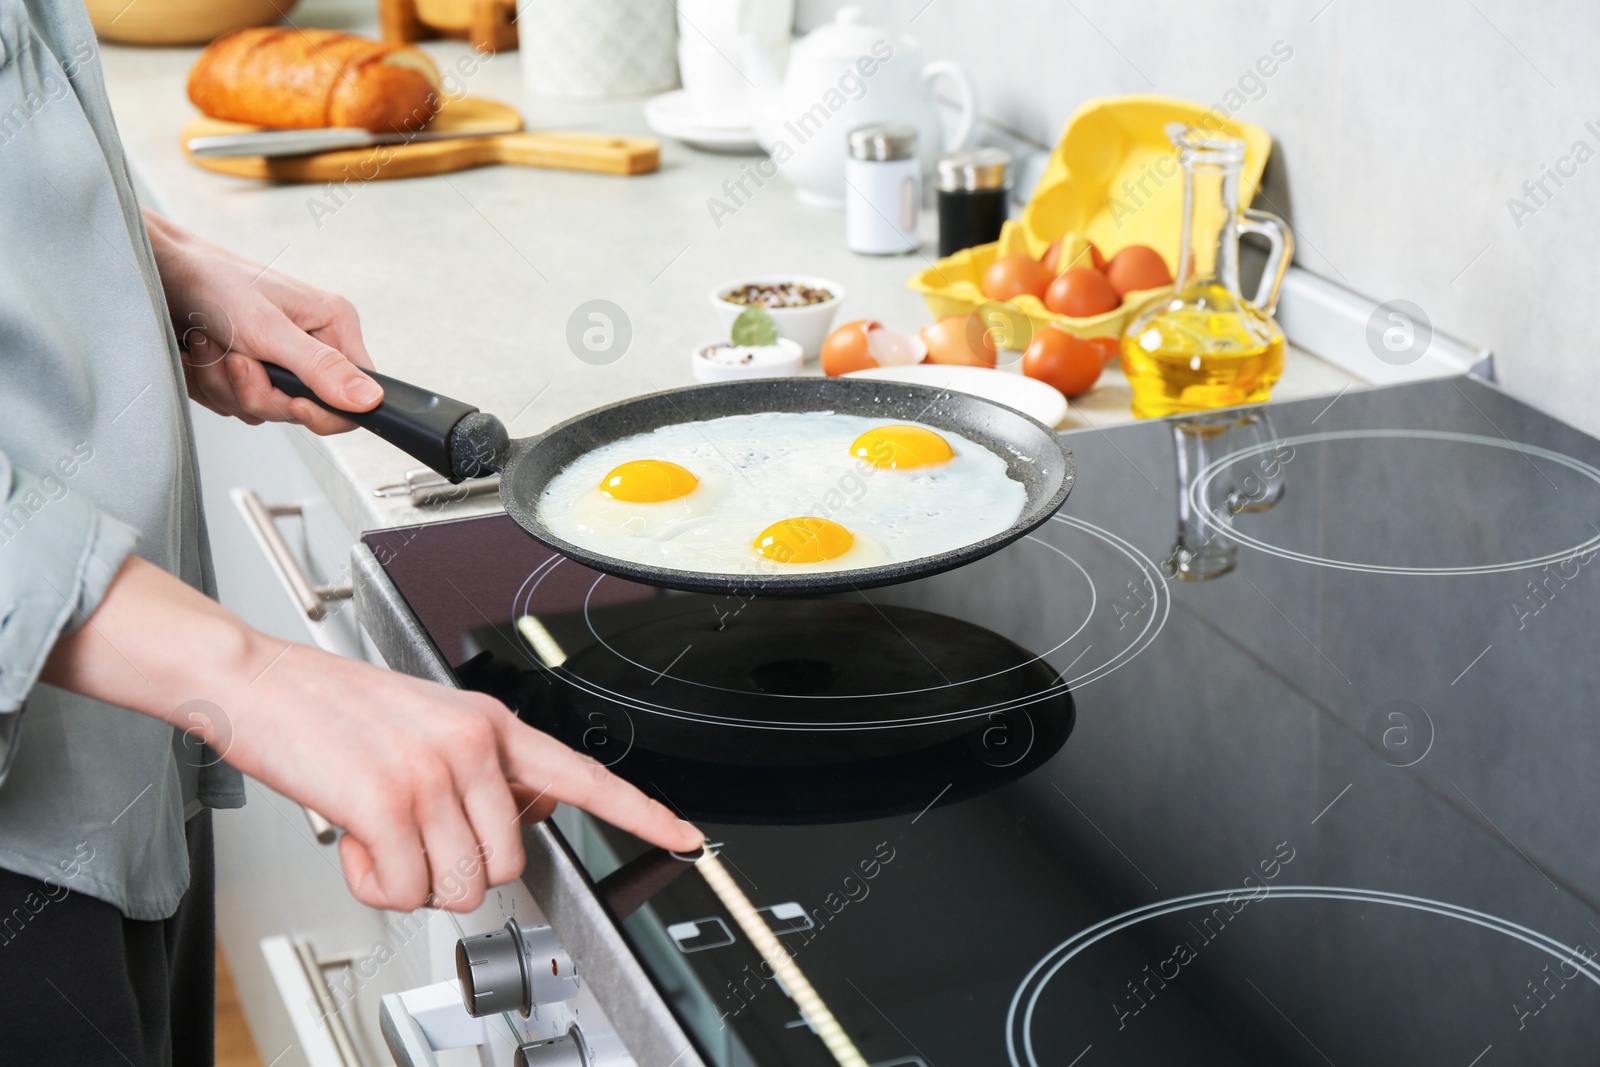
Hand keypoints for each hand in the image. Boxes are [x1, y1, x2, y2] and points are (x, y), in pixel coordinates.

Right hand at [42, 558, 702, 911]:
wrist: (258, 683)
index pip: (583, 776)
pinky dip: (374, 883)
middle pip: (508, 865)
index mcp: (491, 724)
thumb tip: (513, 823)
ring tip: (378, 833)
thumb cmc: (335, 710)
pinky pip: (405, 889)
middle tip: (410, 835)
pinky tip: (355, 841)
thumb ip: (481, 768)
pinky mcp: (388, 803)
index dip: (642, 813)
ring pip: (459, 886)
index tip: (687, 837)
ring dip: (413, 879)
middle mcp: (473, 745)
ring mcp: (433, 774)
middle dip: (456, 869)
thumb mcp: (430, 724)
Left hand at [143, 209, 383, 434]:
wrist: (157, 272)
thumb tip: (371, 400)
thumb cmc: (211, 281)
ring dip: (226, 385)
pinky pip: (233, 405)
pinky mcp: (246, 374)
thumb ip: (321, 367)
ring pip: (263, 411)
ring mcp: (278, 364)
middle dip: (258, 390)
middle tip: (236, 356)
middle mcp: (311, 347)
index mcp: (333, 328)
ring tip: (212, 343)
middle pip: (302, 410)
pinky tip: (201, 351)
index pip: (356, 395)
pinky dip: (209, 383)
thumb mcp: (268, 327)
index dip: (326, 411)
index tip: (292, 403)